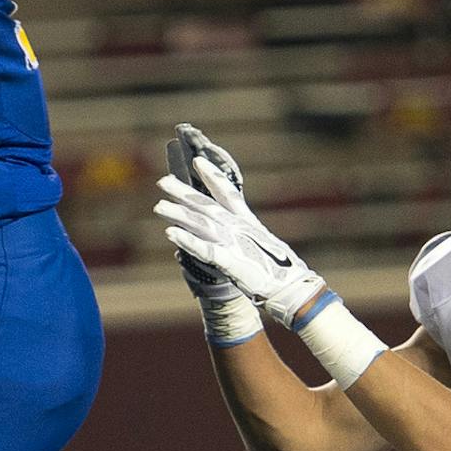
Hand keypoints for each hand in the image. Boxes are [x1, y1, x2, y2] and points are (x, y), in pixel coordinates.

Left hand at [154, 146, 327, 327]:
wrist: (292, 290)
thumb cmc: (275, 269)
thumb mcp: (257, 244)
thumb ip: (240, 233)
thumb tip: (223, 226)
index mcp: (247, 222)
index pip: (227, 193)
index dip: (212, 176)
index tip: (197, 161)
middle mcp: (239, 228)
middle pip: (207, 206)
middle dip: (184, 193)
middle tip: (163, 181)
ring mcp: (235, 244)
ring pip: (201, 224)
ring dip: (180, 214)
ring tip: (159, 206)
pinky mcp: (231, 262)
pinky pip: (205, 250)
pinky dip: (188, 241)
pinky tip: (170, 233)